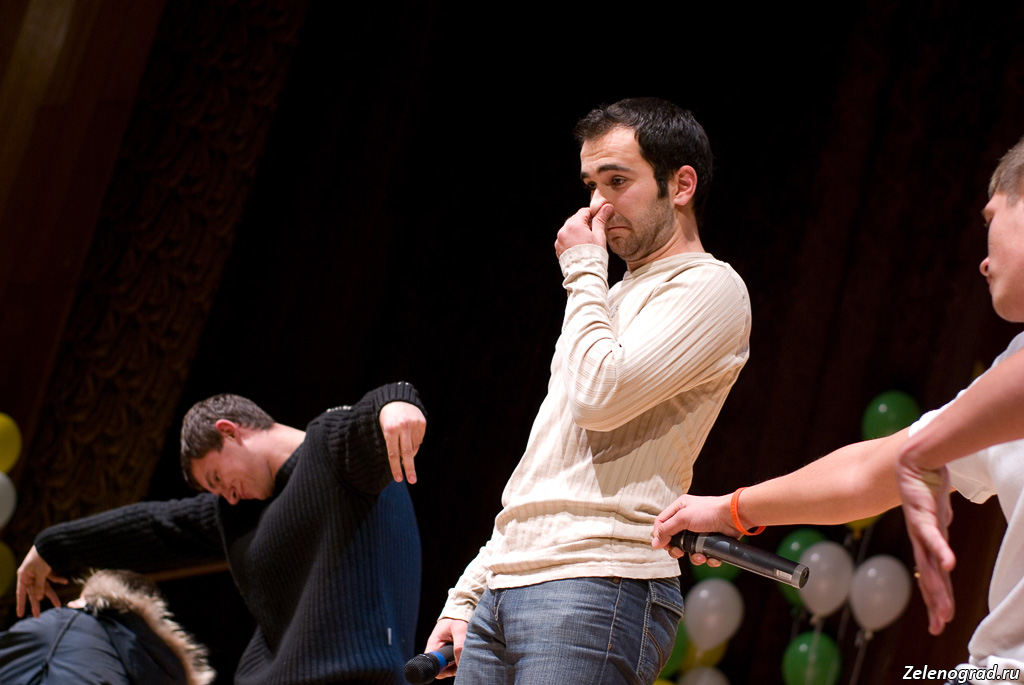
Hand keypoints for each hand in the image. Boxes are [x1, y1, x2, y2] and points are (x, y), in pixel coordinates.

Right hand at [16, 546, 67, 617]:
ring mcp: (38, 572)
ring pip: (44, 586)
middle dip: (37, 603)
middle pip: (33, 592)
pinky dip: (58, 579)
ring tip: (58, 605)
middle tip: (38, 616)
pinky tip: (65, 581)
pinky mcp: (47, 569)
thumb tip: (39, 598)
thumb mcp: (40, 572)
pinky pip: (51, 577)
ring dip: (51, 594)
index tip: (20, 615)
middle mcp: (30, 575)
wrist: (51, 540)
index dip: (21, 604)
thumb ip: (39, 585)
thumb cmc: (43, 556)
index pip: (21, 593)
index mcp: (24, 576)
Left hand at [379, 402, 425, 483]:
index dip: (396, 468)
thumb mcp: (384, 430)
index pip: (393, 453)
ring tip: (404, 447)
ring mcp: (414, 424)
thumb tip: (404, 462)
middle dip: (409, 468)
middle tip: (412, 480)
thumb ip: (393, 445)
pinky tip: (409, 437)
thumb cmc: (387, 419)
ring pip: (414, 447)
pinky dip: (415, 443)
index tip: (399, 479)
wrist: (396, 399)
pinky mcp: (422, 422)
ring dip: (410, 453)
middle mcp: (403, 427)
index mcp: (390, 430)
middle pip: (407, 453)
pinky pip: (419, 440)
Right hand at [425, 617, 467, 678]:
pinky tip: (466, 657)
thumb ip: (459, 645)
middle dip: (451, 669)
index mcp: (434, 644)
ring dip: (456, 666)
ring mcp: (444, 651)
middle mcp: (438, 649)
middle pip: (440, 667)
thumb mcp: (459, 630)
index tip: (451, 668)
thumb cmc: (457, 618)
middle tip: (461, 665)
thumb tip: (459, 661)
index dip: (440, 669)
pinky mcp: (451, 651)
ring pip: (448, 666)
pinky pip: (454, 661)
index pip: (432, 663)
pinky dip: (459, 661)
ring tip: (465, 659)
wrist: (460, 610)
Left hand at [554, 204, 613, 257]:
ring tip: (588, 241)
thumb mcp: (599, 235)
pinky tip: (580, 247)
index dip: (593, 214)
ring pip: (570, 230)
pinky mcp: (558, 249)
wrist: (585, 274)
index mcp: (574, 224)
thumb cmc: (593, 255)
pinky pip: (565, 239)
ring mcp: (559, 240)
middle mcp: (563, 231)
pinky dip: (572, 240)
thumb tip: (607, 207)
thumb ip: (601, 220)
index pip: (584, 212)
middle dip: (585, 223)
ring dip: (578, 231)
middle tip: (595, 231)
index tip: (599, 219)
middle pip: (575, 220)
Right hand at [652, 494, 735, 564]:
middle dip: (676, 549)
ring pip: (689, 550)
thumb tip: (655, 543)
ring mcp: (699, 531)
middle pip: (674, 539)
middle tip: (679, 553)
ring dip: (694, 557)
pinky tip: (709, 557)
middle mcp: (688, 519)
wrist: (734, 517)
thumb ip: (666, 530)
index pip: (662, 522)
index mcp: (679, 508)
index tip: (661, 545)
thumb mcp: (682, 518)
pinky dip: (706, 558)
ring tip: (700, 556)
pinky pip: (703, 554)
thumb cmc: (709, 511)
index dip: (659, 535)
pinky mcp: (710, 541)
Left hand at [896, 458, 954, 634]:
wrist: (917, 459)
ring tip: (943, 609)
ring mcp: (921, 528)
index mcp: (926, 541)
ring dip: (938, 587)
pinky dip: (941, 550)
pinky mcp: (924, 514)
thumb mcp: (938, 515)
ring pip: (930, 563)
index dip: (935, 598)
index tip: (939, 622)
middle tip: (939, 627)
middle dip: (935, 603)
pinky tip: (948, 565)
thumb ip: (939, 529)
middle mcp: (921, 539)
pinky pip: (934, 535)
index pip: (932, 576)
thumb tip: (943, 542)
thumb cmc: (927, 485)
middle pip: (929, 577)